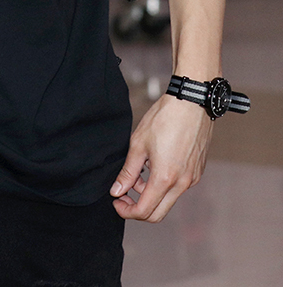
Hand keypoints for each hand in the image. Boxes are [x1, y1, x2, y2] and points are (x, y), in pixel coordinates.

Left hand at [110, 94, 213, 221]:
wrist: (192, 103)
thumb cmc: (164, 118)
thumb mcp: (138, 143)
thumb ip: (128, 171)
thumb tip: (117, 190)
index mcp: (165, 179)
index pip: (144, 211)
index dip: (127, 211)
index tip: (116, 201)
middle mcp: (182, 184)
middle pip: (158, 213)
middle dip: (138, 207)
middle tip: (124, 194)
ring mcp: (192, 178)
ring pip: (168, 199)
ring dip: (150, 192)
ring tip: (140, 169)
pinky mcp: (197, 171)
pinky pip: (178, 187)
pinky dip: (163, 183)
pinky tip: (155, 163)